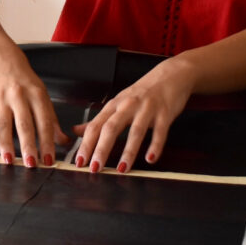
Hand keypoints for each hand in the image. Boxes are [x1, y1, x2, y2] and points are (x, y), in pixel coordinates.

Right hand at [0, 55, 68, 167]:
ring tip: (8, 160)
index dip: (47, 142)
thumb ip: (51, 120)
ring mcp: (2, 97)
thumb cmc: (25, 82)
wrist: (4, 60)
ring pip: (4, 122)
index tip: (49, 160)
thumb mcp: (42, 96)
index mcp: (37, 95)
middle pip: (24, 124)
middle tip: (31, 164)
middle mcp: (20, 96)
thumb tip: (64, 142)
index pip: (44, 121)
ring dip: (5, 142)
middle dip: (28, 145)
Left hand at [72, 57, 195, 172]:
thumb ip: (99, 120)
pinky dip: (155, 146)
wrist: (169, 76)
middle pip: (111, 128)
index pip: (95, 126)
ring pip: (135, 131)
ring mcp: (147, 109)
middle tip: (94, 168)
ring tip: (122, 169)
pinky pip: (160, 132)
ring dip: (128, 151)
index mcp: (114, 105)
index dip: (86, 144)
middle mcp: (128, 106)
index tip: (79, 162)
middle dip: (101, 149)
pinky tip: (150, 159)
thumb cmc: (141, 93)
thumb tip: (76, 131)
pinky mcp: (164, 113)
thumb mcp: (117, 104)